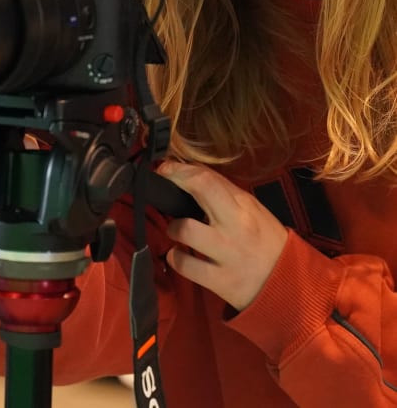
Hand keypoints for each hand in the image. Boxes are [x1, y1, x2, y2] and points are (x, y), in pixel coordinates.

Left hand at [158, 161, 288, 310]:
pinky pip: (185, 266)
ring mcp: (226, 254)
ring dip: (172, 228)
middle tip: (162, 185)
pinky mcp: (220, 281)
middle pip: (198, 191)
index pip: (207, 178)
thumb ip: (223, 192)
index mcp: (244, 207)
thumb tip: (191, 171)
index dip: (180, 170)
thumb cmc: (267, 241)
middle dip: (173, 182)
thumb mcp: (252, 210)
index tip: (165, 168)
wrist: (290, 284)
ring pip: (185, 230)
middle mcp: (235, 227)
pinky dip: (175, 259)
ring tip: (177, 230)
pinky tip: (179, 255)